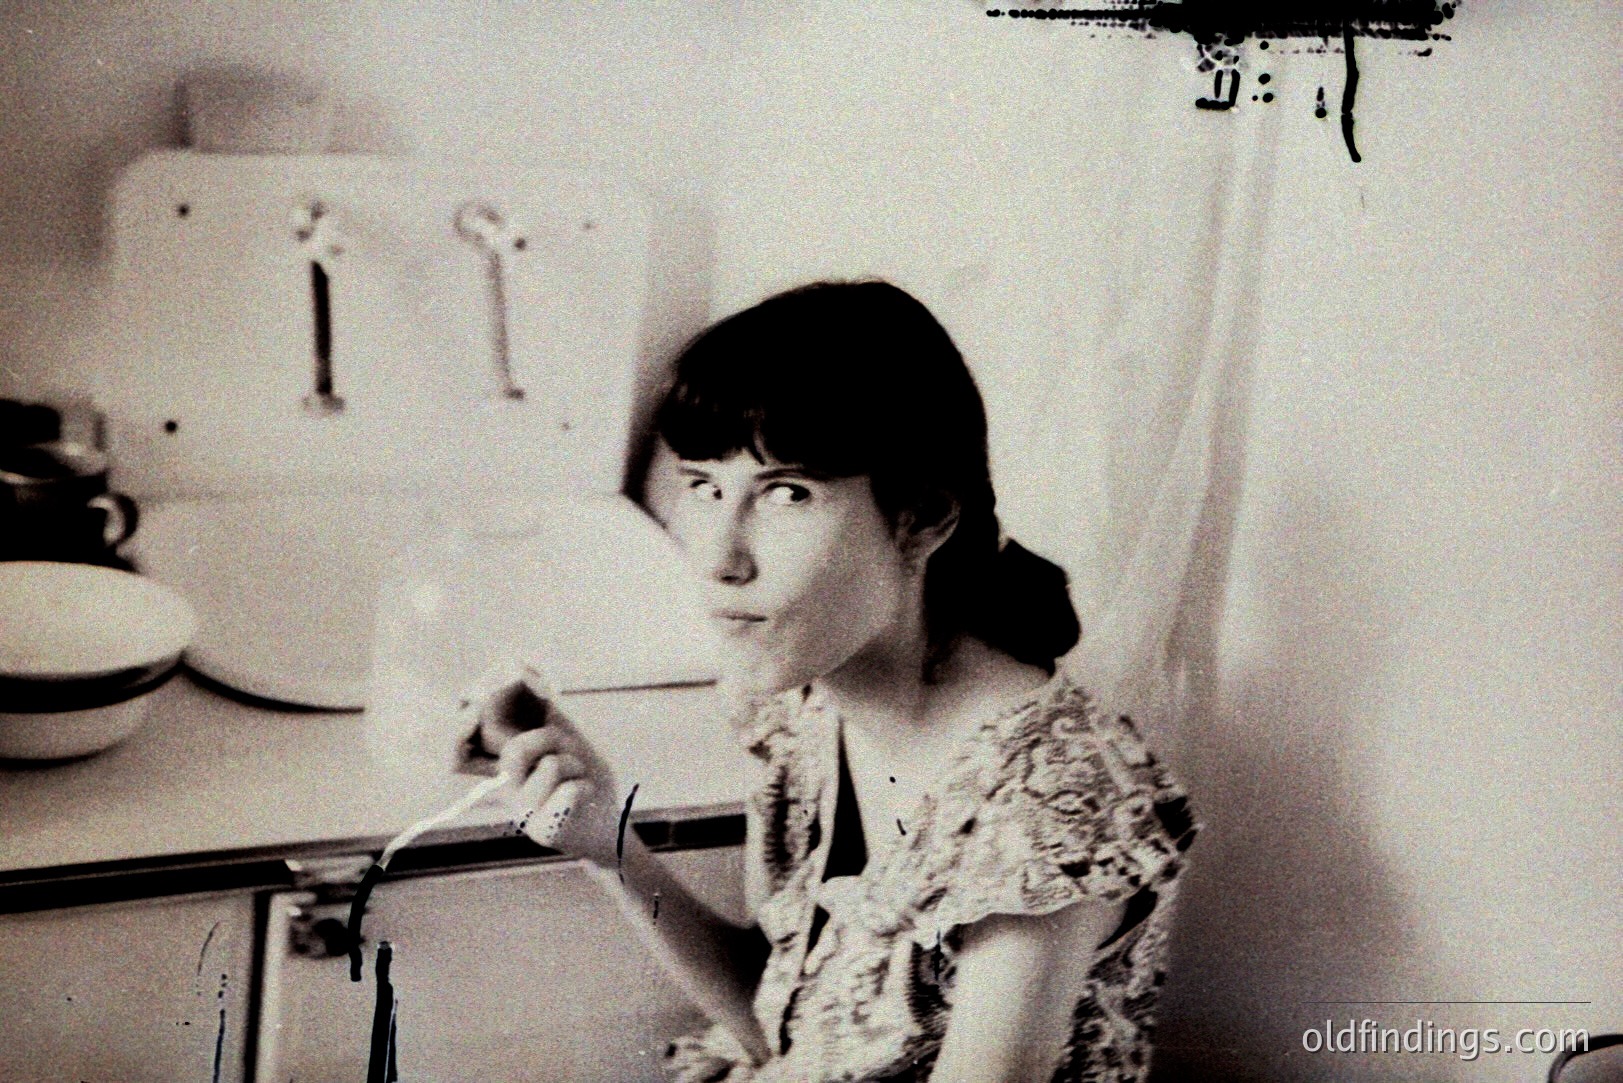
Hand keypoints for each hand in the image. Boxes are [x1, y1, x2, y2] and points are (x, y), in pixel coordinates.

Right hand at [471, 675, 621, 865]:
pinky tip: (585, 795)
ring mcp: (524, 813)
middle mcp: (506, 791)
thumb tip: (520, 664)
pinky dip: (585, 785)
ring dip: (574, 761)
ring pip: (549, 766)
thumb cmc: (578, 774)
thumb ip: (535, 706)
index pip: (458, 753)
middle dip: (549, 737)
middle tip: (562, 742)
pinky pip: (569, 792)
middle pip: (513, 752)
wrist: (606, 821)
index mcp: (501, 766)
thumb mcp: (557, 734)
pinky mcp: (547, 831)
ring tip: (578, 773)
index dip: (458, 732)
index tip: (476, 711)